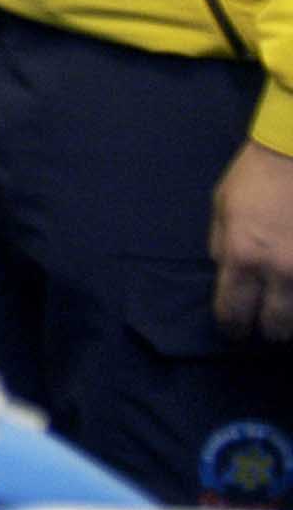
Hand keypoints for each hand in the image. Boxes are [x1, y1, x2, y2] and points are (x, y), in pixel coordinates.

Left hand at [210, 138, 292, 340]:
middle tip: (265, 327)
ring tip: (287, 316)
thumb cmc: (255, 178)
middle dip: (266, 328)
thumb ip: (222, 246)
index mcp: (242, 257)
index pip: (232, 310)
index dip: (231, 326)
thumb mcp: (222, 210)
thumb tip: (225, 273)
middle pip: (273, 324)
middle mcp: (278, 269)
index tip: (233, 331)